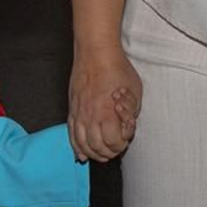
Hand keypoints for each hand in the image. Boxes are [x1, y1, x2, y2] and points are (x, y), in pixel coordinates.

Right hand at [68, 45, 142, 162]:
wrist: (96, 53)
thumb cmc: (117, 70)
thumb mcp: (135, 93)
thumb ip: (131, 113)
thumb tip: (126, 126)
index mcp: (107, 114)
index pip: (114, 143)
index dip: (122, 144)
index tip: (126, 138)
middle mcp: (90, 117)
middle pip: (97, 147)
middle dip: (109, 152)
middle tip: (116, 148)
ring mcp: (79, 114)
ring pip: (82, 144)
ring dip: (93, 153)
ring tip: (101, 153)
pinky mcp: (72, 109)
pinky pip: (71, 134)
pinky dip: (76, 147)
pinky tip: (81, 153)